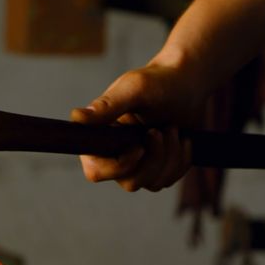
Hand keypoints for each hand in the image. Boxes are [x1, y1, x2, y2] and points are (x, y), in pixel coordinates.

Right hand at [71, 58, 204, 191]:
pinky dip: (181, 160)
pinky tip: (182, 138)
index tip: (140, 146)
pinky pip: (169, 180)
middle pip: (130, 183)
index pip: (96, 172)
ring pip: (153, 183)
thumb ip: (107, 106)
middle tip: (161, 130)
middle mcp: (114, 153)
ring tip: (173, 128)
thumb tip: (76, 117)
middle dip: (154, 158)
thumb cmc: (159, 80)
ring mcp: (137, 163)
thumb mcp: (134, 90)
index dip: (121, 165)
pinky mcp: (157, 167)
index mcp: (100, 136)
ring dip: (171, 156)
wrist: (187, 82)